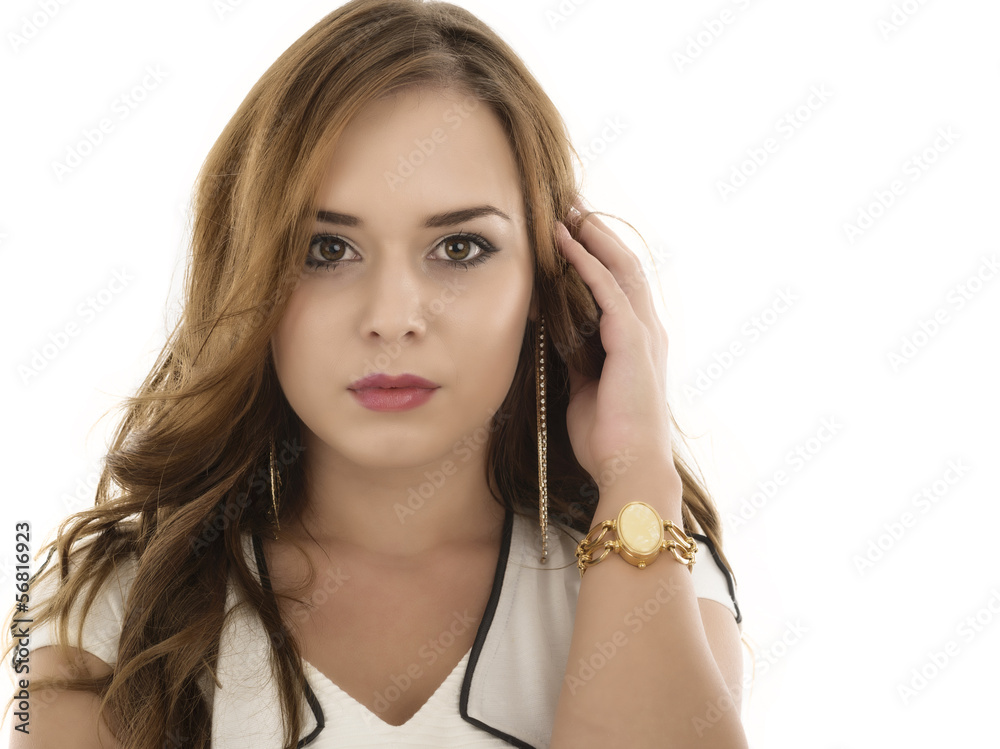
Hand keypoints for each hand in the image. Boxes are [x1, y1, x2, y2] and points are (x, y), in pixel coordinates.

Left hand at [554, 198, 676, 488]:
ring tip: (568, 210)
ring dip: (593, 236)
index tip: (571, 231)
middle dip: (597, 233)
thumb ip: (578, 358)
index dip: (597, 255)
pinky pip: (609, 290)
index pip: (619, 285)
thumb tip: (557, 335)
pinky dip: (586, 262)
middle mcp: (646, 330)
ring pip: (620, 268)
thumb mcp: (586, 388)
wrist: (628, 469)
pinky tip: (566, 242)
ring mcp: (643, 333)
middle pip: (624, 266)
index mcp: (637, 342)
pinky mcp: (632, 342)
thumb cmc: (607, 438)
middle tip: (571, 205)